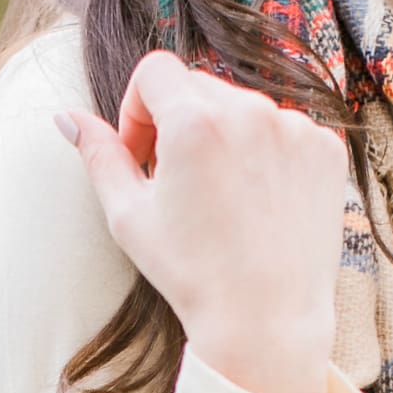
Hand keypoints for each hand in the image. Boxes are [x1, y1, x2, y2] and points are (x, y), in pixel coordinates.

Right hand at [53, 51, 348, 392]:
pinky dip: (268, 157)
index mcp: (193, 120)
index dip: (138, 109)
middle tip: (178, 184)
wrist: (265, 321)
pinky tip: (258, 206)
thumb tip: (68, 116)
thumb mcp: (128, 216)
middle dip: (179, 123)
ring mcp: (294, 128)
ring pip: (244, 109)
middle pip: (199, 87)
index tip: (142, 155)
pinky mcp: (325, 150)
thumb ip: (99, 155)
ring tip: (222, 201)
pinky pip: (285, 132)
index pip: (154, 71)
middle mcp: (249, 111)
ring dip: (225, 139)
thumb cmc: (191, 274)